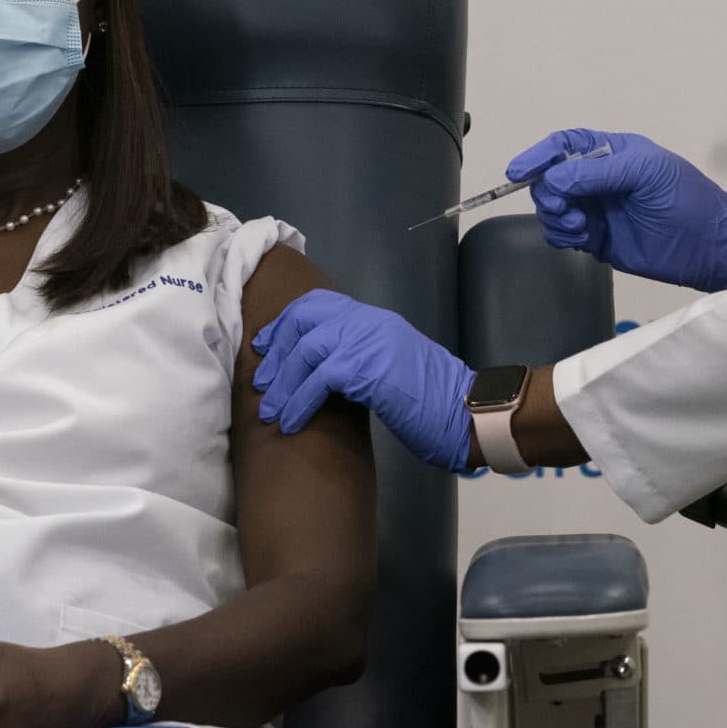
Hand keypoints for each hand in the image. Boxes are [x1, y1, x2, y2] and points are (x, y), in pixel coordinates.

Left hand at [253, 289, 474, 469]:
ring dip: (282, 384)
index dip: (285, 324)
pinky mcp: (367, 368)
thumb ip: (361, 360)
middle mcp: (368, 322)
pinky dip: (298, 402)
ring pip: (306, 351)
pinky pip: (318, 379)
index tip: (265, 347)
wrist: (465, 412)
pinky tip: (291, 423)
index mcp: (374, 320)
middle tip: (261, 382)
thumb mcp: (392, 368)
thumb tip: (325, 374)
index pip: (317, 304)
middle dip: (276, 351)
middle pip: (304, 319)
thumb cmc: (434, 401)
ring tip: (270, 412)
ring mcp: (368, 341)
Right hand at [509, 128, 726, 291]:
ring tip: (580, 228)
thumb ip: (598, 173)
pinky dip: (561, 236)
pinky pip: (561, 234)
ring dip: (555, 217)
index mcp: (612, 153)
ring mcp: (596, 209)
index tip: (517, 172)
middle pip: (550, 178)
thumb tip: (552, 180)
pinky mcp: (596, 238)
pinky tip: (581, 239)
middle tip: (565, 209)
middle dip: (548, 193)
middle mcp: (598, 179)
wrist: (709, 248)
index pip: (564, 146)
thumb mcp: (646, 173)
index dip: (539, 156)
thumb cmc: (686, 200)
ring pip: (552, 208)